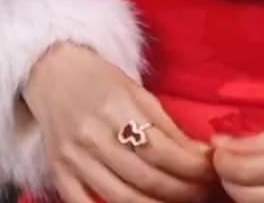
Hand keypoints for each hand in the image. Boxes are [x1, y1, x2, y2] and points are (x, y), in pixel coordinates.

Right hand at [21, 40, 218, 202]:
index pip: (162, 149)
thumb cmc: (100, 79)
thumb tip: (199, 154)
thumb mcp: (137, 91)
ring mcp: (74, 158)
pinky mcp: (59, 173)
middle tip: (203, 193)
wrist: (52, 73)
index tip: (211, 173)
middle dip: (182, 191)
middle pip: (146, 178)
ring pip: (121, 198)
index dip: (191, 167)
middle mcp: (93, 135)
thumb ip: (166, 125)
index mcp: (117, 107)